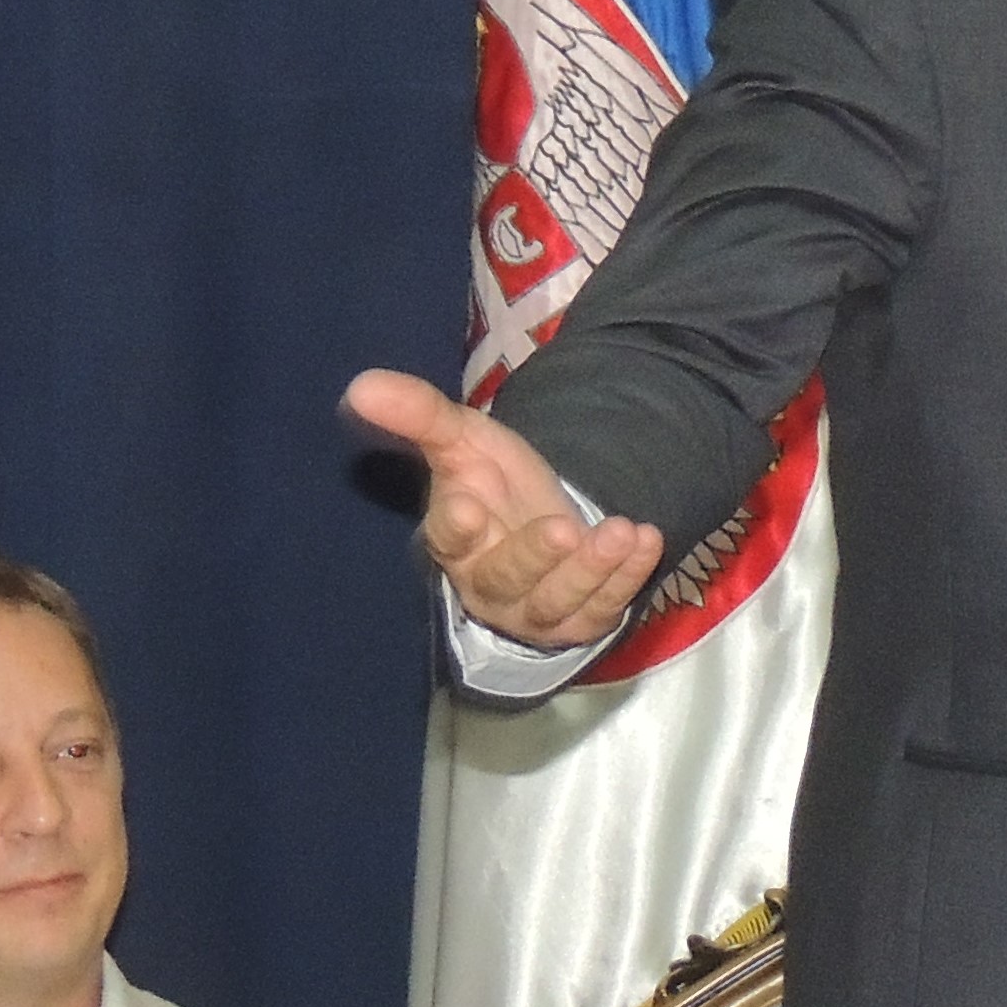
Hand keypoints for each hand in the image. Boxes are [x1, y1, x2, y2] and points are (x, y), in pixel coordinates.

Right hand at [344, 367, 662, 646]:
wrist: (544, 516)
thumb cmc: (494, 481)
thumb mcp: (464, 438)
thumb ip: (420, 414)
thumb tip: (361, 385)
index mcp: (453, 538)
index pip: (447, 540)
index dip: (457, 528)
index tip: (468, 508)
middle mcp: (488, 582)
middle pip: (505, 578)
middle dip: (535, 556)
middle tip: (563, 530)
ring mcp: (533, 609)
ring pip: (555, 602)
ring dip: (590, 571)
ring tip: (622, 531)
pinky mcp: (578, 621)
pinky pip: (602, 608)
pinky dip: (626, 579)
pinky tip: (646, 541)